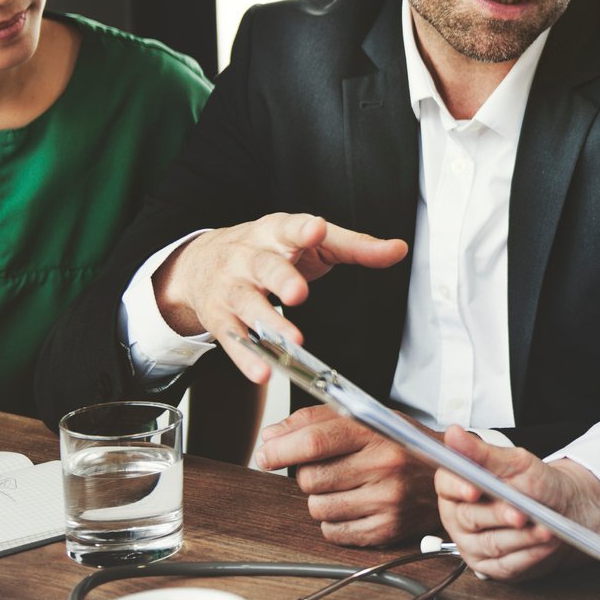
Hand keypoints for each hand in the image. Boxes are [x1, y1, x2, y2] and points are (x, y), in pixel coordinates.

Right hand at [153, 214, 408, 381]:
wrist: (201, 261)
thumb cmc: (269, 248)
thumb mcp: (311, 242)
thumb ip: (355, 246)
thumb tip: (398, 249)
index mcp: (276, 233)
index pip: (291, 228)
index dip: (303, 229)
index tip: (316, 229)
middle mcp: (249, 257)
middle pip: (266, 267)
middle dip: (282, 279)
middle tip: (299, 293)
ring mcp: (232, 287)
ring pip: (249, 305)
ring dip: (270, 324)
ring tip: (291, 341)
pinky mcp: (220, 317)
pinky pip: (233, 339)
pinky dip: (246, 357)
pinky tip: (262, 371)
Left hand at [252, 404, 437, 546]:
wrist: (454, 475)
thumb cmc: (406, 445)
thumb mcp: (369, 417)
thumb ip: (318, 420)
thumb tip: (271, 437)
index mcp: (378, 432)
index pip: (314, 441)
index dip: (280, 449)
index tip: (266, 453)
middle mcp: (383, 466)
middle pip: (309, 478)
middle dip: (307, 474)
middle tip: (328, 467)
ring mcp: (386, 501)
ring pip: (317, 507)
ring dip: (321, 498)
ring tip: (345, 486)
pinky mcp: (387, 529)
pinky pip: (332, 532)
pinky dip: (334, 521)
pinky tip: (353, 505)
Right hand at [432, 428, 599, 580]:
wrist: (561, 510)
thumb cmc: (535, 483)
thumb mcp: (514, 462)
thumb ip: (483, 453)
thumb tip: (453, 434)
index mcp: (457, 486)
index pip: (446, 485)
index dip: (458, 487)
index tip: (474, 489)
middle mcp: (459, 517)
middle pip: (470, 518)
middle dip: (499, 515)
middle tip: (521, 513)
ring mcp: (472, 545)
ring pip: (491, 544)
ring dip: (522, 537)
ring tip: (545, 528)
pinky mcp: (491, 567)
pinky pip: (507, 564)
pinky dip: (531, 553)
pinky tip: (546, 543)